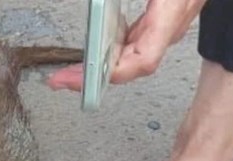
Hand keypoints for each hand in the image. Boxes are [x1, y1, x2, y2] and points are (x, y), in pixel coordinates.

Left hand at [48, 0, 205, 90]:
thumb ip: (113, 4)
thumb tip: (99, 6)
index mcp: (169, 15)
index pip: (141, 61)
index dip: (110, 75)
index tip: (82, 80)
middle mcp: (169, 25)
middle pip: (132, 66)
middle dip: (95, 77)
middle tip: (63, 81)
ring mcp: (166, 24)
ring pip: (134, 56)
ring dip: (102, 67)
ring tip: (72, 73)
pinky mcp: (161, 18)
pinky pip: (135, 42)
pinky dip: (112, 50)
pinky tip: (95, 50)